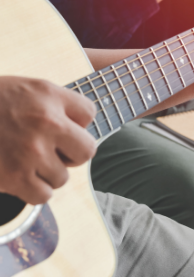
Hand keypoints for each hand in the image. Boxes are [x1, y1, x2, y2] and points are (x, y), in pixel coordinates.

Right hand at [0, 77, 96, 204]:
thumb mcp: (26, 88)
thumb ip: (57, 103)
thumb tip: (85, 126)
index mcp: (48, 95)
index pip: (89, 113)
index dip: (77, 122)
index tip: (60, 125)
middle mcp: (45, 122)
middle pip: (87, 151)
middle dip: (73, 154)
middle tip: (53, 151)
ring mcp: (30, 151)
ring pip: (62, 177)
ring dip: (47, 173)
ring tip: (26, 161)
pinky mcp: (14, 177)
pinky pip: (43, 195)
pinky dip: (34, 191)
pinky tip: (20, 177)